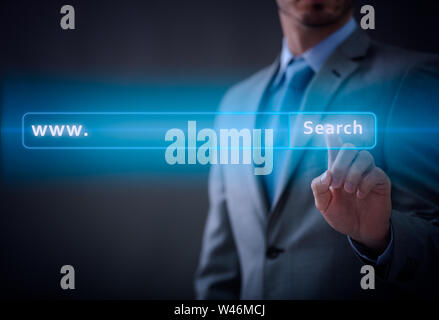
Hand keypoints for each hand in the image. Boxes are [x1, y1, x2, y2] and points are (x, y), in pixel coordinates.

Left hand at [311, 135, 391, 254]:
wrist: (358, 231)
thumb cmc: (340, 214)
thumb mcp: (323, 204)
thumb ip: (319, 188)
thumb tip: (327, 173)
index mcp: (336, 169)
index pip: (335, 147)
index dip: (332, 137)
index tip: (328, 128)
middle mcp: (352, 167)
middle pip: (349, 148)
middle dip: (340, 164)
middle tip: (335, 184)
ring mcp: (368, 172)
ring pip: (364, 156)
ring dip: (353, 173)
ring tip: (348, 190)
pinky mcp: (381, 181)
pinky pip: (376, 172)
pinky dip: (365, 183)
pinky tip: (360, 195)